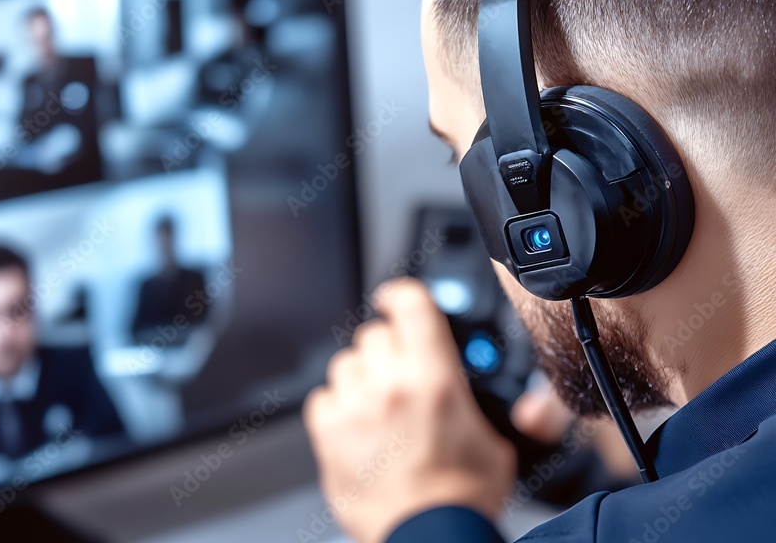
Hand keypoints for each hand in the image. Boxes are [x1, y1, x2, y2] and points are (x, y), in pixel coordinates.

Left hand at [303, 278, 515, 542]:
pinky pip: (322, 398)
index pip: (411, 305)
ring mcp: (355, 408)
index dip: (401, 294)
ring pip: (345, 363)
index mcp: (435, 378)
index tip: (395, 299)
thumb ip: (472, 399)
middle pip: (374, 334)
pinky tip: (355, 426)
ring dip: (360, 377)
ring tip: (377, 407)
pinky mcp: (329, 433)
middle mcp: (391, 385)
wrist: (429, 537)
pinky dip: (336, 407)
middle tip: (398, 376)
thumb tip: (463, 384)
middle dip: (386, 350)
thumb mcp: (492, 437)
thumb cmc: (461, 497)